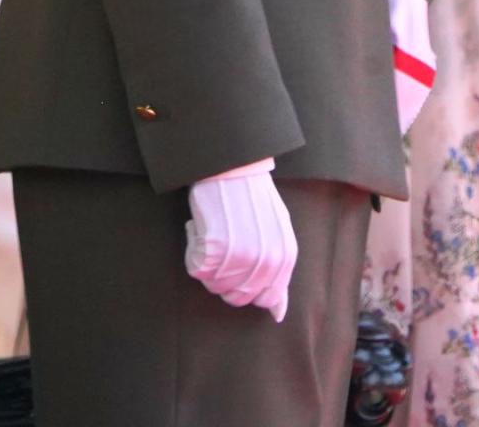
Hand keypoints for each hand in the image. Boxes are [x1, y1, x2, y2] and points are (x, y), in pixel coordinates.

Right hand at [186, 164, 297, 322]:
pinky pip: (195, 268)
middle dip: (226, 276)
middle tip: (225, 244)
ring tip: (216, 230)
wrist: (232, 164)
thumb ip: (279, 274)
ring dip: (209, 261)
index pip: (266, 298)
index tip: (240, 265)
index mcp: (284, 257)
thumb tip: (278, 314)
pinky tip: (203, 226)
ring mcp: (239, 257)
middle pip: (236, 297)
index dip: (248, 286)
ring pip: (213, 285)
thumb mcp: (278, 233)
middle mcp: (264, 262)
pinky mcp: (213, 249)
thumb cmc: (253, 197)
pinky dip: (194, 248)